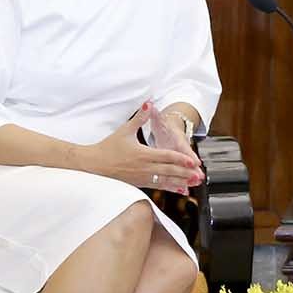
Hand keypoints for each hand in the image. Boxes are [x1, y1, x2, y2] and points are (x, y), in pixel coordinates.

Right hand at [87, 104, 203, 192]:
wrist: (93, 165)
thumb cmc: (108, 147)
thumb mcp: (125, 130)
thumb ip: (140, 117)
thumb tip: (149, 102)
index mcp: (143, 154)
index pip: (166, 157)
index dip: (181, 159)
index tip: (194, 162)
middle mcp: (144, 168)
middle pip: (169, 171)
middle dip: (185, 173)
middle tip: (199, 175)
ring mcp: (141, 178)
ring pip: (165, 181)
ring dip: (180, 182)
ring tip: (193, 183)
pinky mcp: (138, 184)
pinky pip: (157, 187)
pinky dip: (170, 188)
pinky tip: (180, 189)